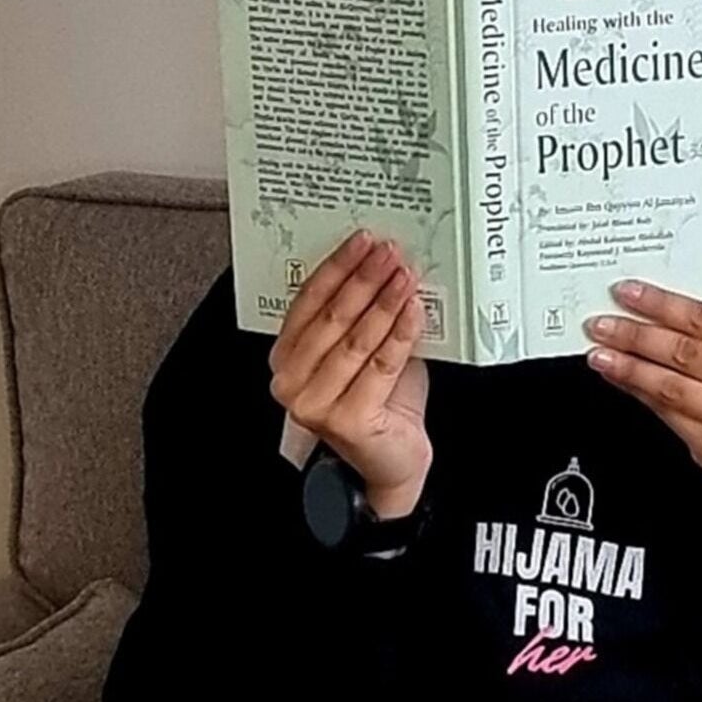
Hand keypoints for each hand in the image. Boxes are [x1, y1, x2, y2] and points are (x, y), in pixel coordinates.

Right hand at [269, 231, 432, 517]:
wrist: (394, 459)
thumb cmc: (380, 403)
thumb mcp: (367, 351)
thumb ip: (365, 316)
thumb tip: (387, 266)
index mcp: (286, 358)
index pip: (307, 303)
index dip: (336, 269)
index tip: (361, 242)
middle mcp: (291, 381)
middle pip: (331, 318)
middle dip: (363, 280)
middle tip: (388, 252)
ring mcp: (314, 404)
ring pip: (355, 341)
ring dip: (384, 303)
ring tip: (405, 276)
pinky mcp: (345, 420)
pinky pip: (379, 366)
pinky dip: (400, 335)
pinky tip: (415, 311)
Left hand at [585, 281, 701, 479]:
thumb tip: (653, 310)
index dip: (660, 304)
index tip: (627, 293)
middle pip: (683, 352)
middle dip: (635, 336)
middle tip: (602, 324)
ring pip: (671, 386)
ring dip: (629, 367)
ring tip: (600, 354)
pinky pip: (668, 414)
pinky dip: (638, 392)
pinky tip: (619, 379)